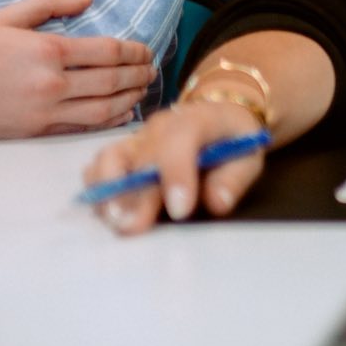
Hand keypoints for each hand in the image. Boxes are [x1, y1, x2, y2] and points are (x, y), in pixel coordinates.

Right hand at [0, 0, 154, 140]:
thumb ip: (48, 4)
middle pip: (112, 80)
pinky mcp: (37, 132)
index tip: (145, 49)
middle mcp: (51, 84)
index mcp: (46, 51)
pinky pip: (83, 128)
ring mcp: (45, 112)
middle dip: (139, 74)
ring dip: (130, 97)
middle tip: (152, 68)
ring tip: (143, 88)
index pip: (108, 51)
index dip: (134, 51)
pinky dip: (108, 120)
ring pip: (104, 108)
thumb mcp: (3, 18)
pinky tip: (120, 112)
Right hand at [83, 98, 266, 234]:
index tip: (180, 210)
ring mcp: (137, 139)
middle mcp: (160, 126)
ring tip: (115, 221)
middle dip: (137, 194)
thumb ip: (234, 179)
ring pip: (111, 157)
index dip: (177, 174)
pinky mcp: (121, 153)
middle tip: (133, 227)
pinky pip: (99, 166)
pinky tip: (106, 212)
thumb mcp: (248, 156)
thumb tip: (216, 202)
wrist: (217, 119)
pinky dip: (98, 189)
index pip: (181, 139)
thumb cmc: (232, 141)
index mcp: (197, 120)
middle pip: (142, 156)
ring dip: (109, 191)